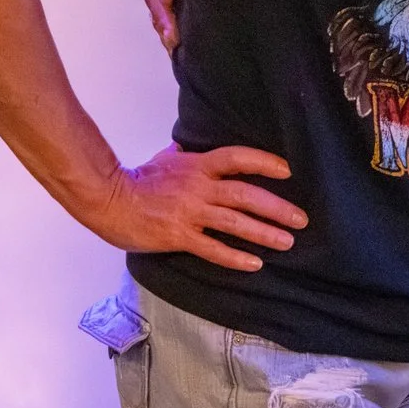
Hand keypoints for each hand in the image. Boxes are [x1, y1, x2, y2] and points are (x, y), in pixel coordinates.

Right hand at [81, 143, 307, 273]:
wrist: (107, 200)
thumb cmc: (136, 179)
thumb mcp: (164, 158)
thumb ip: (183, 153)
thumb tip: (187, 143)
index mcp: (197, 165)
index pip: (237, 158)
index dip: (263, 162)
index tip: (287, 171)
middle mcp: (198, 187)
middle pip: (245, 194)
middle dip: (276, 207)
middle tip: (300, 219)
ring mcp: (190, 212)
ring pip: (235, 222)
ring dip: (264, 232)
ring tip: (287, 241)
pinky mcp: (179, 236)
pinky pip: (212, 248)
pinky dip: (235, 257)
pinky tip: (254, 264)